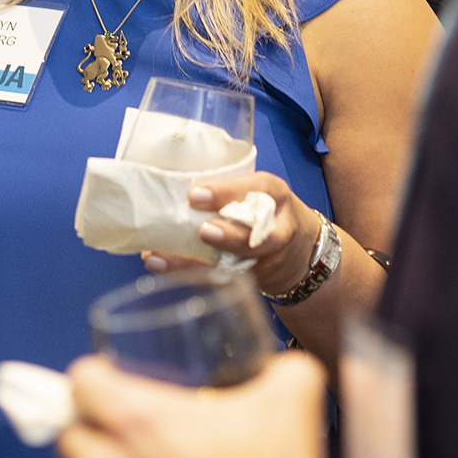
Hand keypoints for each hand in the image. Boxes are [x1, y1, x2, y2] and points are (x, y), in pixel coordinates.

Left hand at [146, 173, 323, 300]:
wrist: (299, 250)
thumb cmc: (264, 207)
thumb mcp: (256, 187)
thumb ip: (226, 185)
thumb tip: (167, 180)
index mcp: (273, 193)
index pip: (257, 188)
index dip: (227, 193)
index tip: (196, 194)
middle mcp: (275, 226)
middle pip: (257, 235)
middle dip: (229, 235)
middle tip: (202, 231)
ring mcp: (263, 257)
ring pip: (235, 263)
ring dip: (197, 263)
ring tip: (161, 258)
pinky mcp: (249, 277)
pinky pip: (219, 277)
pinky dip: (187, 272)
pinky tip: (159, 265)